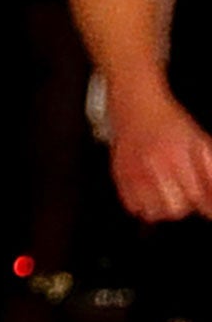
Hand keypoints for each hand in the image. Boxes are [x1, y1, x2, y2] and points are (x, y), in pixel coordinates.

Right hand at [110, 92, 211, 221]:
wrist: (136, 108)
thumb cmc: (170, 123)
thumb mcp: (198, 141)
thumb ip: (210, 169)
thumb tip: (211, 203)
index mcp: (177, 156)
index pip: (195, 195)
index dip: (201, 200)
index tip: (202, 198)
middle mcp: (154, 167)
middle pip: (173, 209)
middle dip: (183, 205)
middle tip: (184, 193)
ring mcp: (134, 175)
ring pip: (152, 213)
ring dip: (163, 208)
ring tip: (167, 194)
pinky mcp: (119, 179)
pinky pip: (134, 207)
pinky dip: (144, 205)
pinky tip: (150, 191)